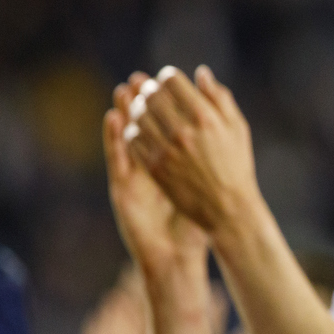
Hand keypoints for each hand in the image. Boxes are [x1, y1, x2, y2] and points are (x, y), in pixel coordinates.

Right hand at [105, 80, 207, 282]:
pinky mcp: (122, 189)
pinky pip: (117, 159)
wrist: (179, 255)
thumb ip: (212, 154)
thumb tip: (220, 124)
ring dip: (123, 114)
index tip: (166, 80)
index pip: (165, 129)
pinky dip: (113, 138)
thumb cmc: (197, 220)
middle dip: (140, 104)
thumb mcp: (208, 181)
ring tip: (122, 90)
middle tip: (138, 78)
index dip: (164, 105)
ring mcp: (134, 177)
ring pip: (126, 140)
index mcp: (169, 164)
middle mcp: (149, 167)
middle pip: (143, 130)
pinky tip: (114, 119)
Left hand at [122, 66, 262, 234]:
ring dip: (138, 109)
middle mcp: (182, 130)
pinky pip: (133, 139)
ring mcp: (166, 149)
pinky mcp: (154, 166)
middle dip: (150, 90)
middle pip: (151, 96)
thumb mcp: (237, 127)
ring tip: (145, 111)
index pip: (171, 81)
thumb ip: (220, 97)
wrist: (227, 205)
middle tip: (152, 93)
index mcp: (205, 116)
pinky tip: (143, 132)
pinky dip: (134, 131)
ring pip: (137, 116)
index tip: (169, 81)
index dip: (168, 77)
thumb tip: (201, 73)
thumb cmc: (236, 164)